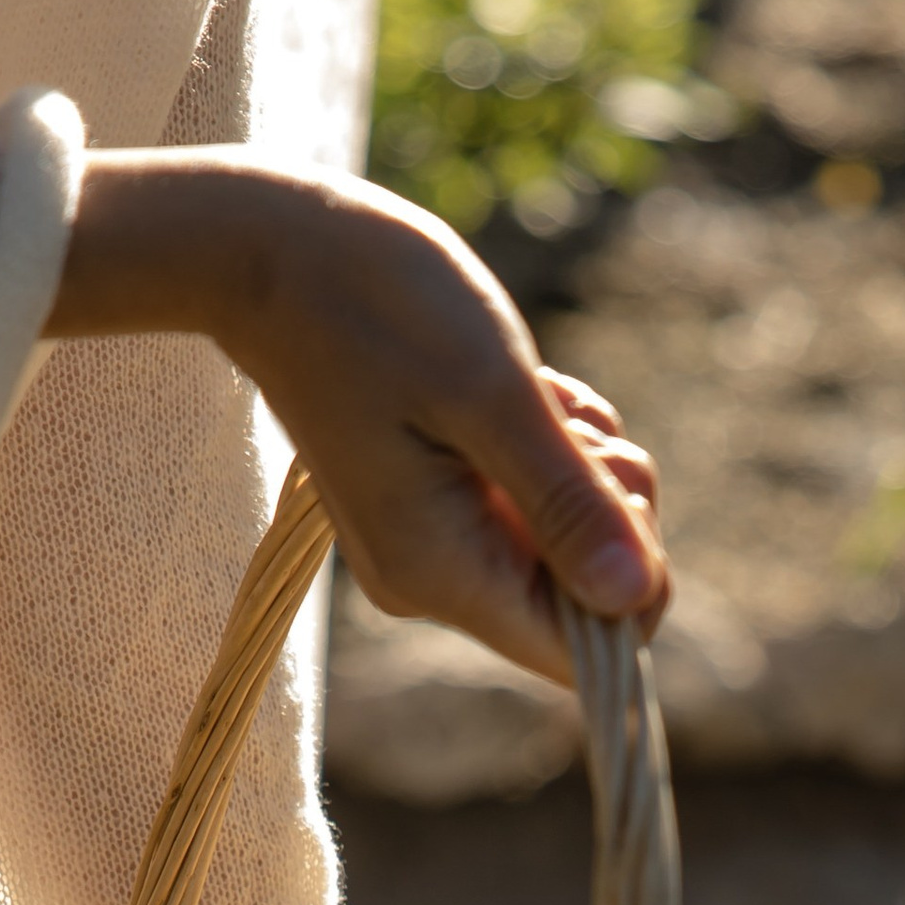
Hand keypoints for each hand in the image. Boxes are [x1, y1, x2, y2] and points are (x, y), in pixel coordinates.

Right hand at [48, 153, 666, 686]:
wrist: (270, 250)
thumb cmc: (379, 303)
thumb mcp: (492, 394)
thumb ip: (566, 502)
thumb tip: (635, 600)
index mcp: (443, 574)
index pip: (581, 655)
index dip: (629, 585)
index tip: (606, 482)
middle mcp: (431, 586)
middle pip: (580, 601)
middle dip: (606, 507)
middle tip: (563, 421)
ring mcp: (426, 550)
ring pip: (563, 545)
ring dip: (579, 464)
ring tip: (528, 394)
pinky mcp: (428, 509)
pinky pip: (527, 507)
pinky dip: (547, 449)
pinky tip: (514, 392)